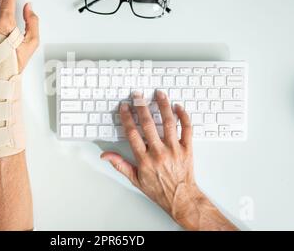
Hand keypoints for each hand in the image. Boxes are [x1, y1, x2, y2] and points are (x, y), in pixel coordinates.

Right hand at [101, 90, 236, 230]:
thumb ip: (120, 165)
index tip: (124, 107)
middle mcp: (159, 152)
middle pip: (148, 124)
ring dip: (163, 106)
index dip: (127, 117)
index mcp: (144, 159)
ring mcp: (174, 149)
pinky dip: (184, 116)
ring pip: (169, 123)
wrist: (181, 199)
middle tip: (138, 95)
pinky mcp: (187, 149)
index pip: (133, 133)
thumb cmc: (159, 190)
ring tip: (159, 94)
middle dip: (142, 107)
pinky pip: (187, 129)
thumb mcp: (135, 179)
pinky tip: (178, 107)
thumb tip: (105, 155)